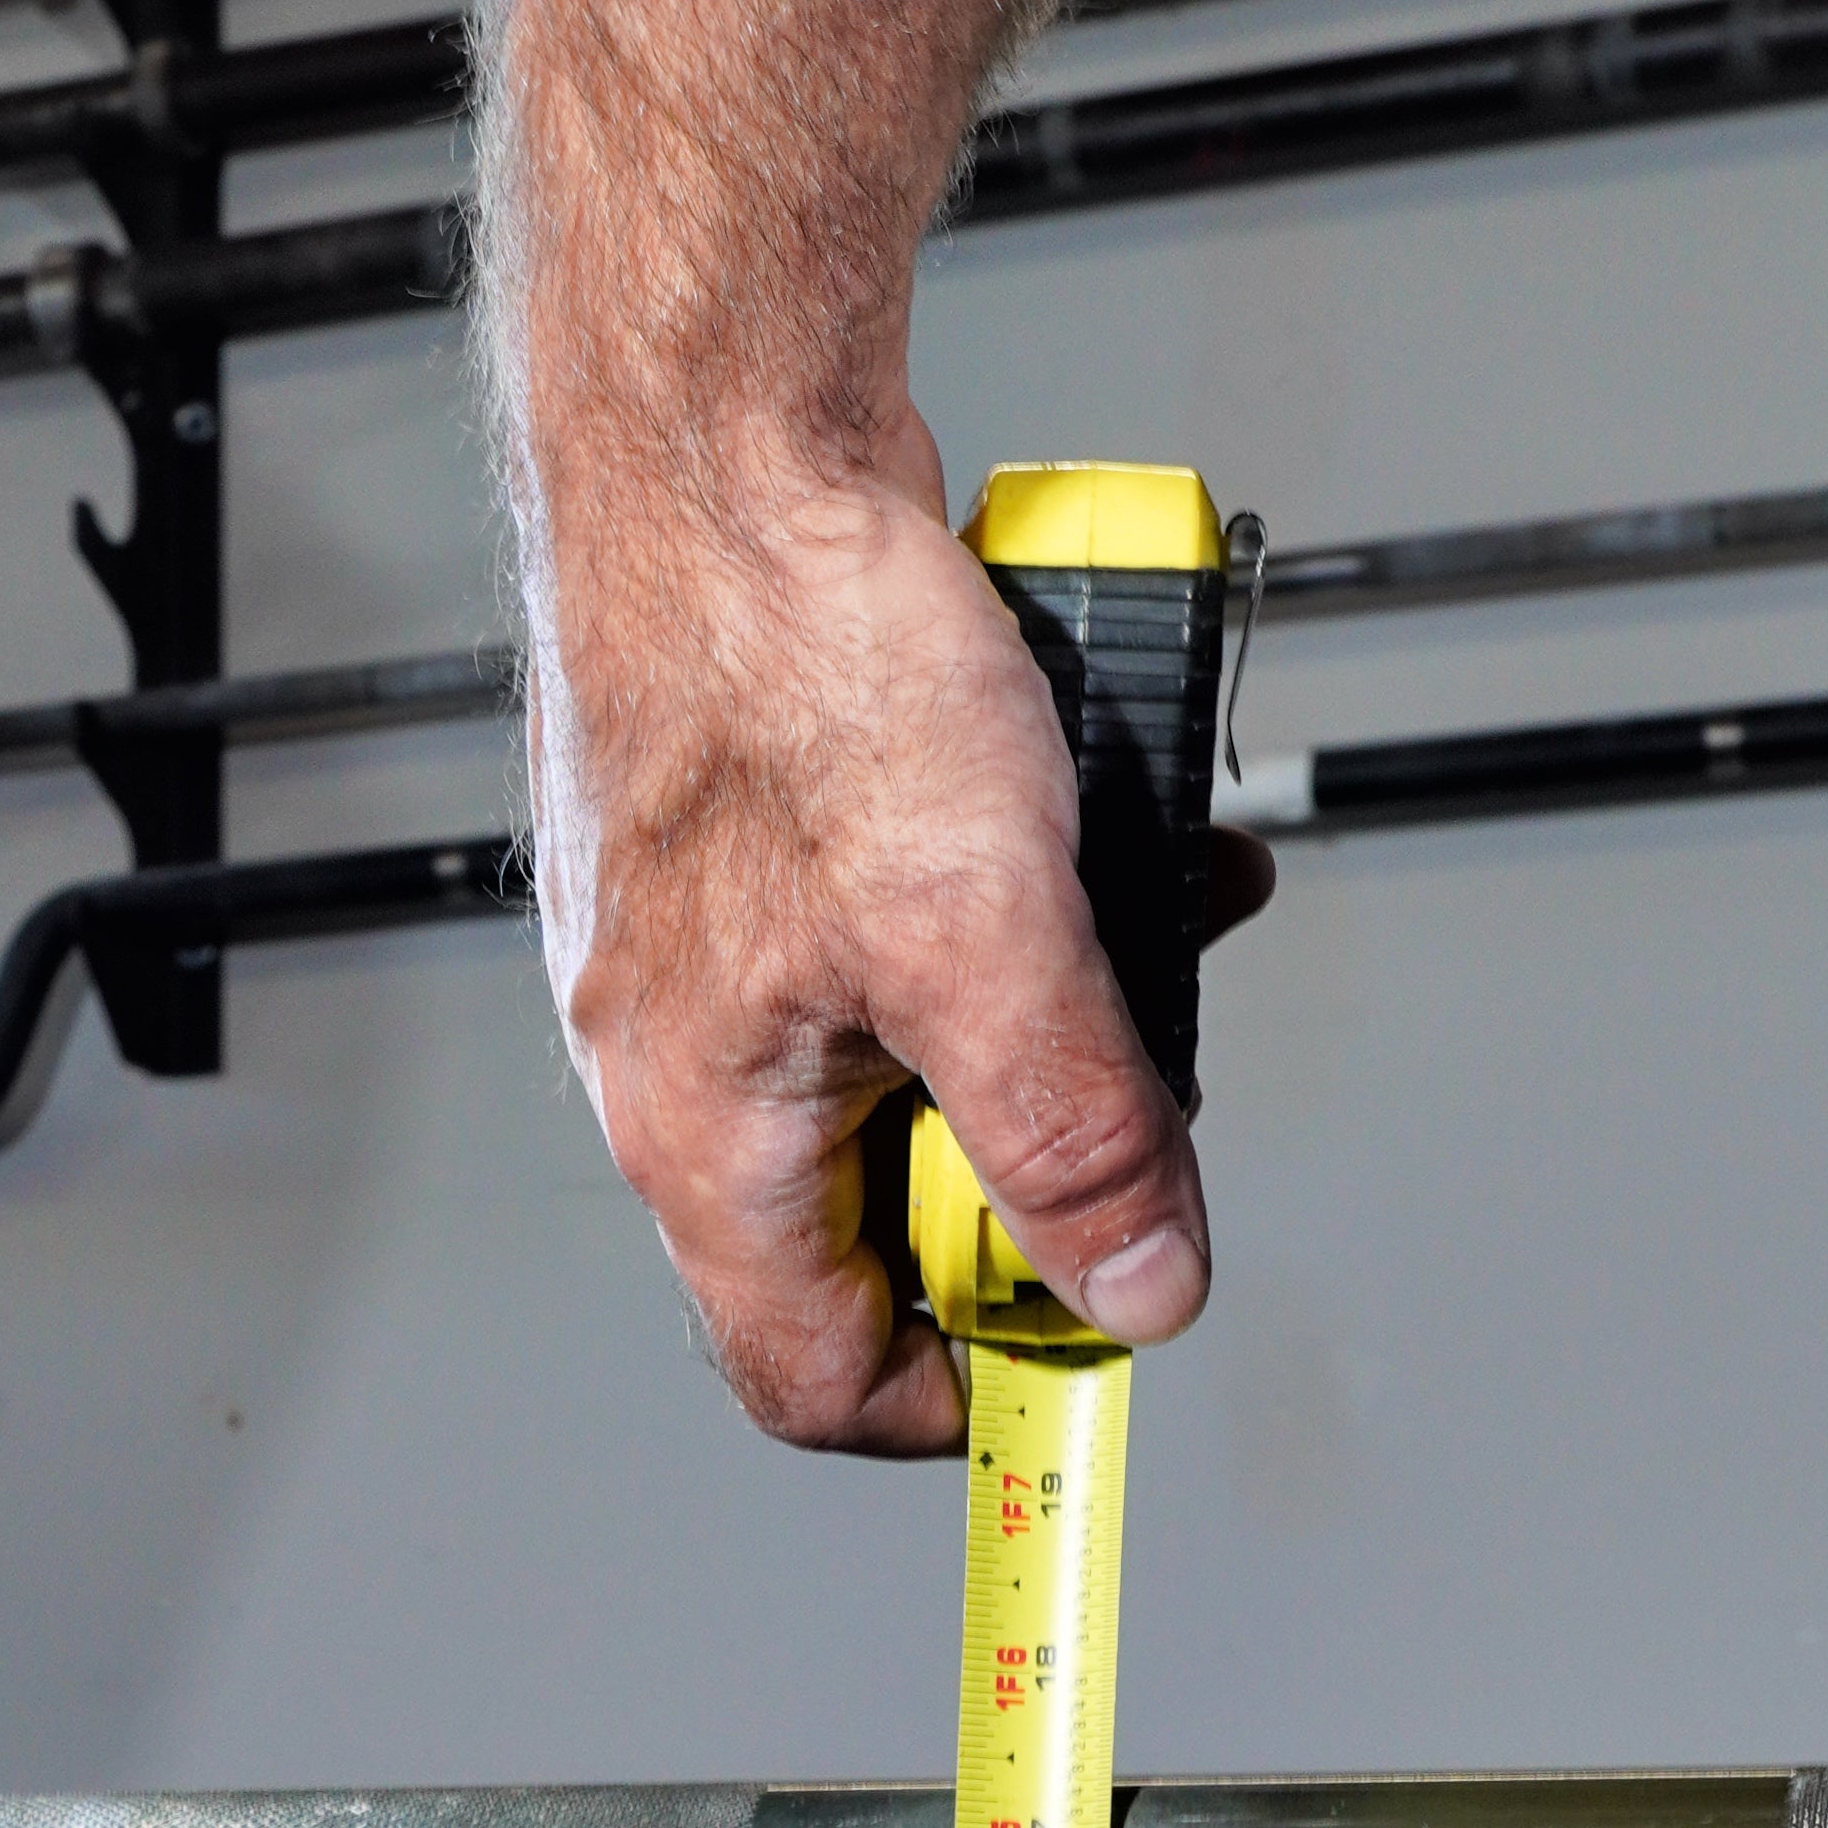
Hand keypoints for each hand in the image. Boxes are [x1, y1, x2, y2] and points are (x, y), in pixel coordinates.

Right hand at [522, 413, 1271, 1455]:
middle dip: (1032, 1171)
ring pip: (907, 1079)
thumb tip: (1138, 1286)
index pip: (816, 1374)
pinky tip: (1090, 840)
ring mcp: (718, 964)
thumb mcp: (983, 933)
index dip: (962, 1387)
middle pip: (878, 1227)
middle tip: (1131, 1098)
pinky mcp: (764, 860)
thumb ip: (1072, 1133)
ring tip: (1139, 932)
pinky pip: (907, 956)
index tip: (1081, 1333)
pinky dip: (1013, 927)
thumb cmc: (798, 654)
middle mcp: (687, 1070)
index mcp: (705, 1132)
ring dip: (1049, 1033)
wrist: (726, 440)